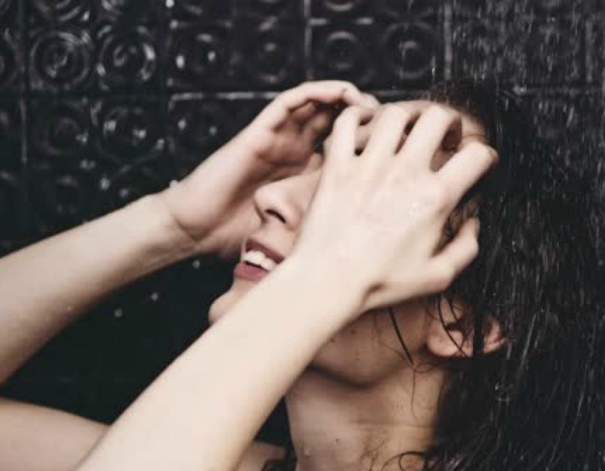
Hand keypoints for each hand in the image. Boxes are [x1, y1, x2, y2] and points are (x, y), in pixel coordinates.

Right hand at [157, 81, 378, 259]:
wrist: (198, 232)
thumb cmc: (243, 239)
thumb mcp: (303, 233)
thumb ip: (335, 228)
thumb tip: (378, 244)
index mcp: (311, 175)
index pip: (353, 151)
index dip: (380, 146)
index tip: (406, 151)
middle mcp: (298, 152)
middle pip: (343, 123)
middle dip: (372, 118)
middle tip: (398, 122)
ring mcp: (280, 138)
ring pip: (322, 105)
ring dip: (350, 99)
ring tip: (375, 104)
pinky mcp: (261, 130)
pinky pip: (291, 100)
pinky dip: (318, 92)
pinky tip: (342, 94)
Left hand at [291, 104, 497, 312]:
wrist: (328, 281)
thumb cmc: (380, 283)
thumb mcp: (438, 276)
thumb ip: (466, 248)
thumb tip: (474, 223)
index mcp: (435, 198)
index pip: (476, 156)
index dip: (486, 155)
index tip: (480, 162)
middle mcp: (405, 173)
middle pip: (437, 118)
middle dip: (450, 121)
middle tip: (446, 135)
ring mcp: (369, 165)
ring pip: (395, 113)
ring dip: (408, 116)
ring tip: (408, 129)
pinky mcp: (338, 165)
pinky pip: (347, 122)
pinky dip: (358, 116)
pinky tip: (365, 124)